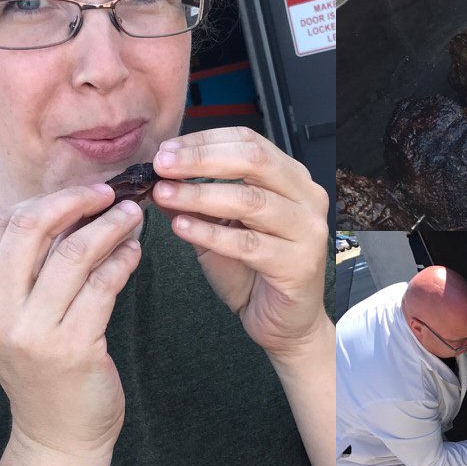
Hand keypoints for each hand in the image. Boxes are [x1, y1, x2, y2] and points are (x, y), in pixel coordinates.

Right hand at [0, 185, 144, 455]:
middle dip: (76, 201)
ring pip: (73, 252)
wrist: (57, 432)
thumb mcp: (17, 317)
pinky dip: (123, 260)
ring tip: (133, 217)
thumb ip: (29, 268)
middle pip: (31, 228)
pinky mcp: (72, 347)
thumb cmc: (44, 366)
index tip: (83, 193)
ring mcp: (30, 333)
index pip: (2, 226)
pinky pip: (103, 285)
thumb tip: (73, 206)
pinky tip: (134, 252)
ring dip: (110, 226)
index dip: (47, 200)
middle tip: (111, 194)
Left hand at [150, 127, 330, 357]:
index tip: (167, 150)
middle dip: (202, 160)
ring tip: (164, 194)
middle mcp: (307, 197)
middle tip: (163, 165)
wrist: (285, 324)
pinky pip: (248, 243)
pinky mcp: (298, 264)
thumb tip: (160, 175)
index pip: (249, 141)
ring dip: (200, 195)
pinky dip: (210, 233)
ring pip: (250, 200)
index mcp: (292, 178)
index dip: (205, 141)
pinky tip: (182, 227)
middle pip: (254, 161)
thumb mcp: (220, 227)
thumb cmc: (255, 272)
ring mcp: (307, 230)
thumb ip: (197, 201)